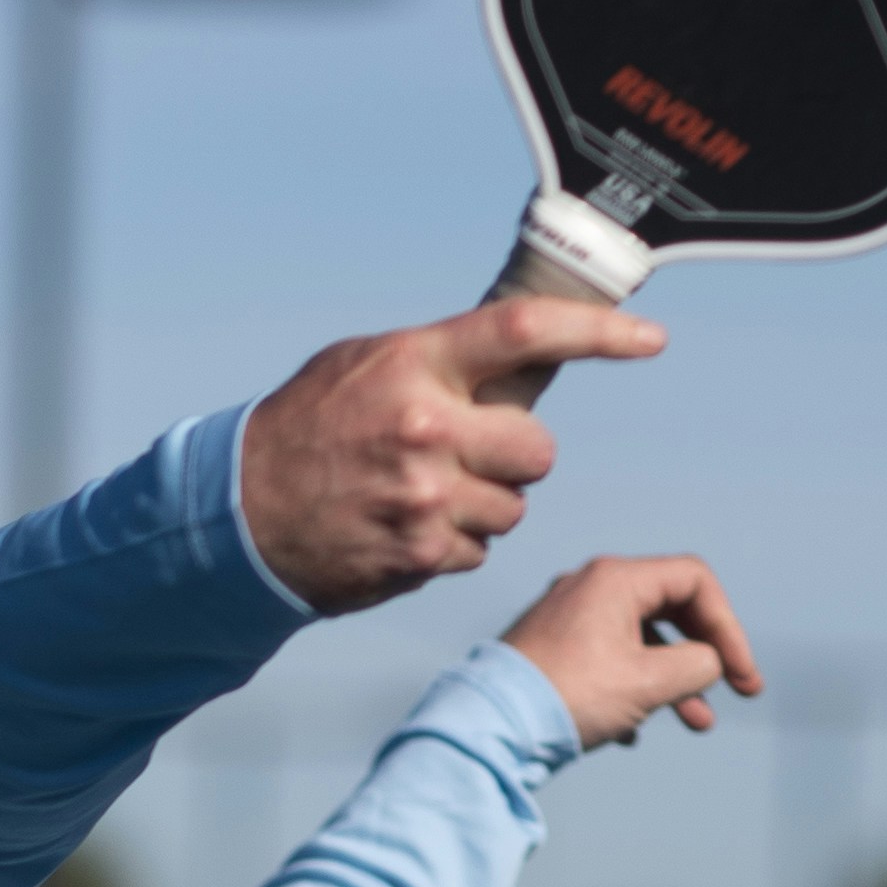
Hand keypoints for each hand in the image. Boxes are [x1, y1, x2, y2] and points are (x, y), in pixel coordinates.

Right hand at [232, 298, 667, 614]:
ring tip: (420, 495)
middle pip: (538, 447)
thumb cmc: (306, 429)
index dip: (598, 335)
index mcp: (415, 365)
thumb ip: (440, 360)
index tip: (650, 340)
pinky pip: (479, 548)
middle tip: (468, 454)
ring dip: (483, 504)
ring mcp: (427, 497)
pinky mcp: (422, 554)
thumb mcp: (364, 366)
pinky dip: (452, 543)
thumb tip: (526, 351)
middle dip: (515, 456)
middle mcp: (427, 428)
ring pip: (513, 506)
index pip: (525, 333)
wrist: (236, 515)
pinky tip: (402, 528)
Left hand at [499, 553, 760, 751]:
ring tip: (697, 723)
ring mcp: (568, 617)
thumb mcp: (648, 682)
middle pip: (671, 608)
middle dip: (706, 653)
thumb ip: (697, 665)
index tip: (741, 675)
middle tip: (737, 693)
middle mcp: (590, 587)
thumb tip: (709, 662)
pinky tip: (630, 734)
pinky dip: (633, 689)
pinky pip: (608, 659)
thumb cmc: (568, 696)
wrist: (489, 727)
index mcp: (615, 580)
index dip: (728, 626)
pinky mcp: (551, 648)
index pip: (695, 582)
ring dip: (674, 679)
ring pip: (640, 640)